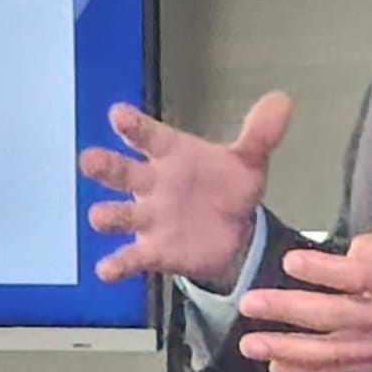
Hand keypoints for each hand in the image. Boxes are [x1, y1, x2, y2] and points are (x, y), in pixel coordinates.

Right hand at [78, 93, 292, 288]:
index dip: (134, 126)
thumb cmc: (228, 187)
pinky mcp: (153, 250)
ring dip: (109, 216)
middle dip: (105, 166)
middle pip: (122, 172)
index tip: (118, 115)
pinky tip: (107, 270)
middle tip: (89, 160)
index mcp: (171, 154)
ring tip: (101, 217)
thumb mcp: (248, 162)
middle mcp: (152, 183)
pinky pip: (131, 257)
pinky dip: (118, 264)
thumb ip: (260, 134)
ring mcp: (149, 218)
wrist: (234, 232)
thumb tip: (282, 101)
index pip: (148, 136)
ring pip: (120, 215)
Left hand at [237, 230, 371, 371]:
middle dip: (288, 310)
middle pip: (333, 316)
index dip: (323, 270)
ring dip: (287, 348)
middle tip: (251, 303)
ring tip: (252, 344)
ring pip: (330, 352)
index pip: (358, 277)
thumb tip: (345, 255)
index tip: (292, 262)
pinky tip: (279, 366)